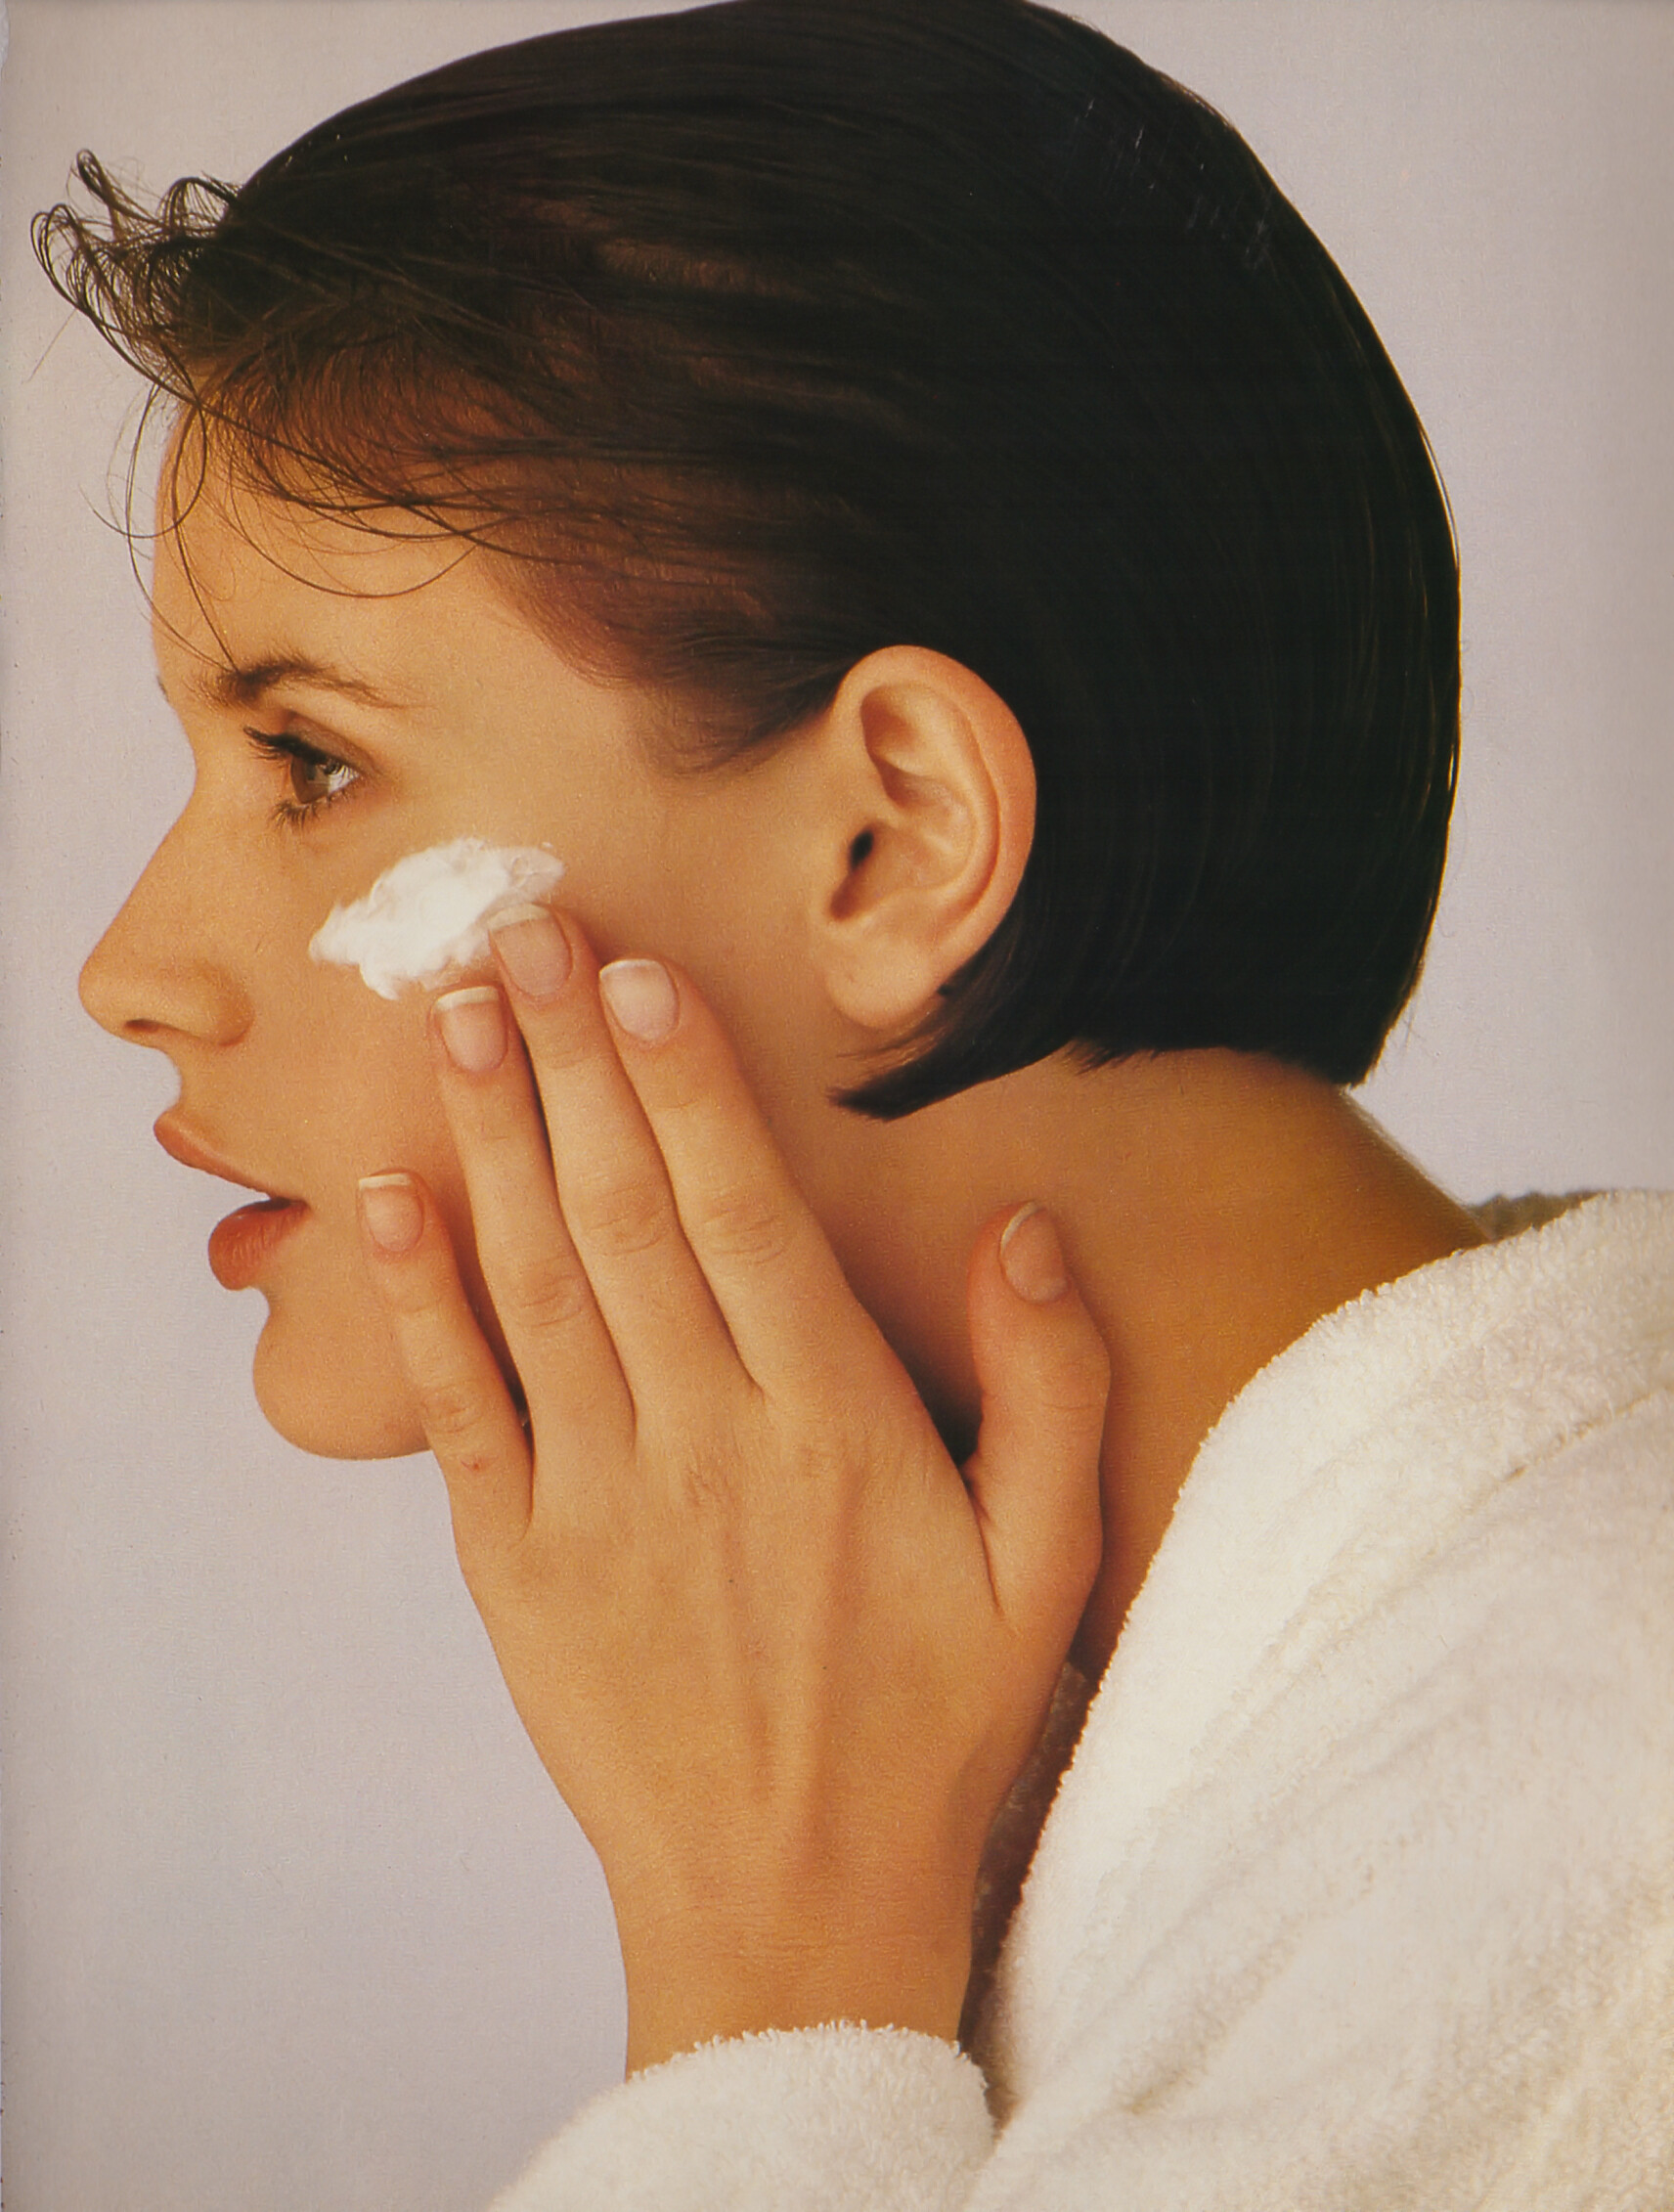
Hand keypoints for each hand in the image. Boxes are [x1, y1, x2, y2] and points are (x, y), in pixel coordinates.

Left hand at [356, 904, 1108, 2071]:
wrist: (794, 1910)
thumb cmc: (934, 1733)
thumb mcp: (1048, 1569)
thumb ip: (1051, 1387)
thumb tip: (1022, 1225)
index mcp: (837, 1426)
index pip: (745, 1213)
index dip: (686, 1083)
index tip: (638, 972)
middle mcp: (708, 1440)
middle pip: (625, 1211)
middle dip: (571, 1057)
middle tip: (520, 926)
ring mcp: (600, 1499)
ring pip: (535, 1280)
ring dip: (491, 1137)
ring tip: (456, 1013)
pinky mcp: (519, 1564)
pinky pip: (460, 1407)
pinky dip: (415, 1298)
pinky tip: (382, 1198)